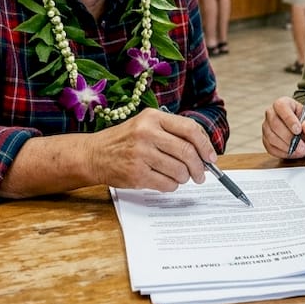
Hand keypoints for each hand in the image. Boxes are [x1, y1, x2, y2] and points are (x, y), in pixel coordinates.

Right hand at [87, 108, 213, 191]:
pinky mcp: (136, 174)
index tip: (211, 157)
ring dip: (184, 178)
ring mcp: (141, 154)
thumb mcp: (145, 125)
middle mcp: (147, 133)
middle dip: (199, 167)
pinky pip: (167, 184)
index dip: (205, 145)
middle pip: (187, 152)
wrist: (93, 154)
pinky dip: (172, 186)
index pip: (190, 129)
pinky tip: (166, 182)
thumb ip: (172, 133)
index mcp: (152, 117)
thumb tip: (203, 151)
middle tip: (201, 174)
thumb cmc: (124, 141)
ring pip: (179, 170)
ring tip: (180, 177)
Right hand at [262, 96, 304, 158]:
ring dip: (287, 147)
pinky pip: (270, 148)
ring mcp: (267, 127)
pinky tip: (293, 153)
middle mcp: (271, 113)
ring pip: (271, 137)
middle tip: (302, 146)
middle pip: (274, 123)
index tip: (299, 130)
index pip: (281, 107)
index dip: (289, 119)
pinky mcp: (266, 140)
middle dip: (289, 137)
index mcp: (284, 103)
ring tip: (301, 151)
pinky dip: (283, 153)